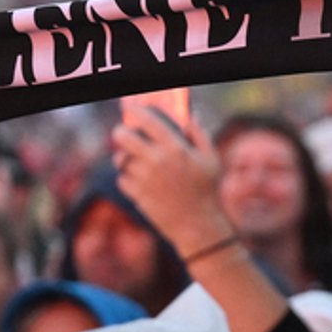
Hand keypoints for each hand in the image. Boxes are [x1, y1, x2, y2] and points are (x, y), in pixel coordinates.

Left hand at [110, 107, 228, 255]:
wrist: (198, 225)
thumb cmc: (207, 191)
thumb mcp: (211, 159)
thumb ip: (200, 134)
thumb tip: (189, 117)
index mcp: (175, 148)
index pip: (147, 120)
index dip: (135, 110)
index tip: (130, 106)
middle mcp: (156, 161)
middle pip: (122, 137)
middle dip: (121, 133)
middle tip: (124, 135)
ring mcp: (144, 179)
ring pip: (121, 160)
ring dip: (125, 159)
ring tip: (135, 162)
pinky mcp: (137, 195)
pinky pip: (122, 179)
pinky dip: (127, 178)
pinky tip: (140, 181)